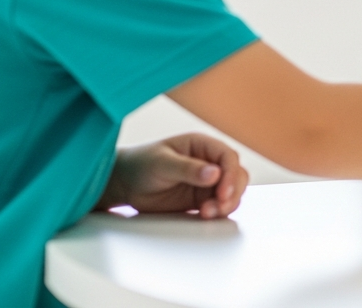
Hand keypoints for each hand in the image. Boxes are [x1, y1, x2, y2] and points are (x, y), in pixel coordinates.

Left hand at [97, 133, 249, 218]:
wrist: (125, 183)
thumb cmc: (141, 165)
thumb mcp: (161, 163)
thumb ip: (188, 168)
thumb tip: (215, 173)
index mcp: (202, 145)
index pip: (228, 157)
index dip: (231, 174)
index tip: (223, 192)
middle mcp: (209, 162)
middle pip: (237, 175)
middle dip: (233, 191)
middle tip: (220, 205)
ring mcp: (207, 181)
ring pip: (232, 191)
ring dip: (226, 204)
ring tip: (207, 213)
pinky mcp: (201, 198)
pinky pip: (219, 205)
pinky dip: (218, 211)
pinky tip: (205, 215)